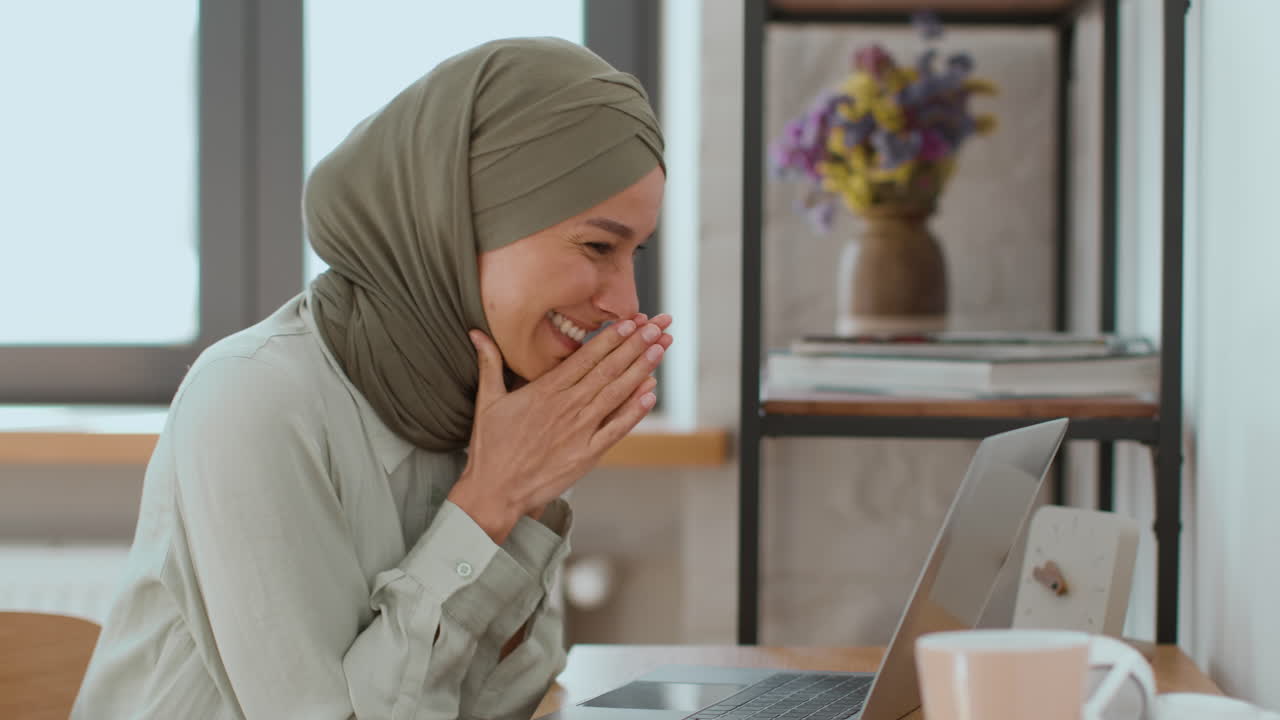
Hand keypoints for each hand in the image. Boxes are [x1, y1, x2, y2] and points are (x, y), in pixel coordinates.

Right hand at [449, 315, 673, 542]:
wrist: (494, 491)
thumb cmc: (490, 447)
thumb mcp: (486, 401)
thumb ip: (489, 363)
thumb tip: (476, 333)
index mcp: (545, 391)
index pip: (585, 357)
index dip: (611, 338)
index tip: (631, 321)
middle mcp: (566, 407)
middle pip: (607, 370)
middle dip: (635, 345)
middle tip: (657, 326)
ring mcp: (579, 431)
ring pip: (616, 394)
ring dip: (640, 370)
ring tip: (661, 349)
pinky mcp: (587, 455)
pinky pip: (616, 429)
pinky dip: (634, 411)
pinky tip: (651, 393)